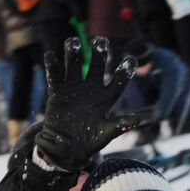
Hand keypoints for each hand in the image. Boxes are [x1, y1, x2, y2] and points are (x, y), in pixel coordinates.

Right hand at [35, 37, 142, 171]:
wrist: (67, 149)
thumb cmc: (90, 142)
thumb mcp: (106, 134)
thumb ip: (120, 125)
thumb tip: (139, 119)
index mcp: (107, 98)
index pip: (119, 81)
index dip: (125, 71)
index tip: (132, 59)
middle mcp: (92, 89)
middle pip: (97, 66)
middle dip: (99, 53)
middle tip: (101, 41)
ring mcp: (74, 88)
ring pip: (75, 65)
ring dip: (74, 53)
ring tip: (72, 42)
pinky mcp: (58, 92)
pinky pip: (55, 76)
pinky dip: (52, 66)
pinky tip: (51, 56)